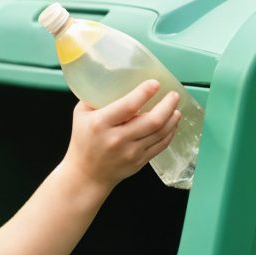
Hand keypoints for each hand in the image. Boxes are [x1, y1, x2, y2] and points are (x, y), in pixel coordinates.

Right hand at [62, 80, 180, 190]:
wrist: (86, 174)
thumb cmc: (83, 141)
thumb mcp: (80, 115)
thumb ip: (95, 98)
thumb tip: (113, 80)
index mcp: (101, 123)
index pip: (128, 105)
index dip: (145, 92)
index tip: (155, 83)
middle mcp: (117, 138)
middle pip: (152, 120)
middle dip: (168, 105)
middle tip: (173, 95)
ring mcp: (130, 152)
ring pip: (161, 132)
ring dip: (172, 118)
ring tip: (176, 108)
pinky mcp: (140, 161)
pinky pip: (161, 145)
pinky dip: (170, 132)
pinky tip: (172, 124)